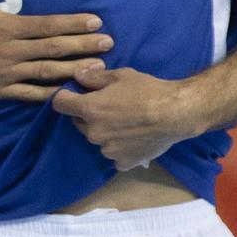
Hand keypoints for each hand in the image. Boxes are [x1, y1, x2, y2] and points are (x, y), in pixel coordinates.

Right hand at [0, 0, 111, 101]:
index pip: (48, 25)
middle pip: (54, 49)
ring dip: (74, 70)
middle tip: (109, 45)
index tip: (96, 22)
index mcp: (6, 27)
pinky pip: (28, 95)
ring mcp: (5, 74)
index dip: (74, 24)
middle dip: (84, 46)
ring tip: (98, 70)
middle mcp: (10, 52)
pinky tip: (67, 93)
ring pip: (47, 73)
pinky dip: (49, 94)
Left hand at [49, 66, 197, 170]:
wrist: (176, 113)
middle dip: (88, 115)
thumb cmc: (148, 91)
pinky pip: (114, 156)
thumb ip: (94, 77)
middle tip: (110, 107)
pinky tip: (133, 140)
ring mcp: (108, 150)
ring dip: (105, 132)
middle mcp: (93, 132)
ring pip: (98, 139)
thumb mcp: (120, 76)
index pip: (60, 103)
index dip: (65, 97)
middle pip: (79, 123)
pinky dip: (120, 149)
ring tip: (125, 124)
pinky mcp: (123, 162)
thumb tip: (77, 75)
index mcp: (89, 109)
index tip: (74, 94)